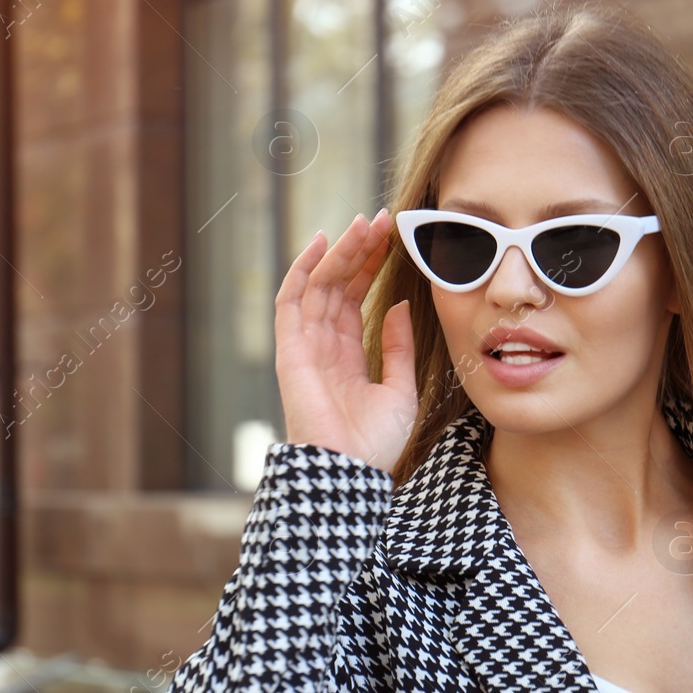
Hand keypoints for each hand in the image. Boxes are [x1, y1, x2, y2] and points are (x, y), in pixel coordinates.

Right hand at [275, 208, 417, 472]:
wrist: (351, 473)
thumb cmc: (375, 444)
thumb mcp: (400, 388)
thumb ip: (398, 346)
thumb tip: (401, 304)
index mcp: (347, 357)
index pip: (355, 300)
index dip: (370, 268)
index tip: (392, 239)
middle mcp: (323, 347)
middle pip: (337, 286)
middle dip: (358, 251)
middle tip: (381, 219)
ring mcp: (305, 347)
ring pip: (319, 286)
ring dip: (339, 252)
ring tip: (363, 223)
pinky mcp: (292, 351)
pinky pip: (292, 302)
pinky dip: (303, 270)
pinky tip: (321, 243)